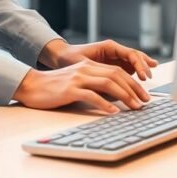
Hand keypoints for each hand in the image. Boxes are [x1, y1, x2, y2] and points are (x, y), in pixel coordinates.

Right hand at [13, 39, 158, 114]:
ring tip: (134, 106)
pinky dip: (105, 103)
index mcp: (88, 66)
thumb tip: (114, 98)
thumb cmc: (54, 88)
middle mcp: (85, 69)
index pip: (117, 71)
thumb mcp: (76, 82)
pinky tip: (113, 111)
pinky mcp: (70, 89)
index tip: (143, 94)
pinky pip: (91, 95)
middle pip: (116, 75)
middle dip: (134, 88)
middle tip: (145, 101)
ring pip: (108, 83)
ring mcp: (77, 78)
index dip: (133, 82)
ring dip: (124, 95)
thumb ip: (93, 85)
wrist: (31, 85)